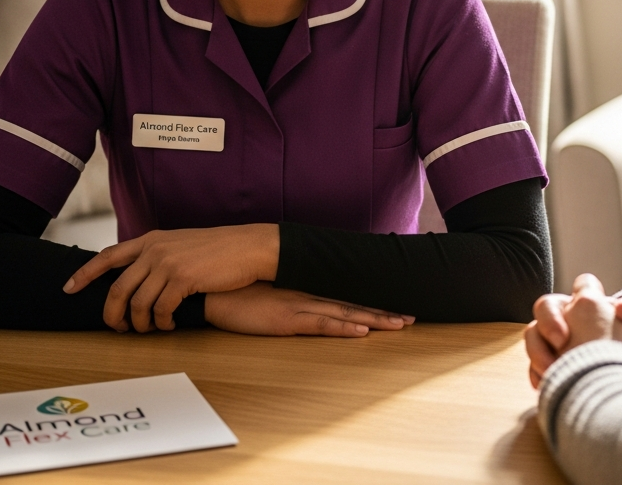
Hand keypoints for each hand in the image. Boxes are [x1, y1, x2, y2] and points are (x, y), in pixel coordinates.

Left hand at [63, 224, 279, 332]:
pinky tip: (171, 324)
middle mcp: (154, 249)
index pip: (107, 256)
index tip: (68, 288)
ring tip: (151, 329)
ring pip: (137, 304)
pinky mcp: (182, 279)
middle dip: (112, 314)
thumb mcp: (181, 243)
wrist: (248, 247)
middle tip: (117, 328)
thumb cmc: (219, 249)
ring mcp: (167, 263)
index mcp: (151, 239)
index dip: (84, 274)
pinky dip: (162, 323)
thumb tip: (139, 278)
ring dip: (140, 324)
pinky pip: (161, 310)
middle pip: (116, 289)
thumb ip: (158, 255)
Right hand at [204, 282, 412, 335]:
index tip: (394, 308)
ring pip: (344, 314)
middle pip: (352, 304)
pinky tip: (361, 332)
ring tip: (399, 324)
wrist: (210, 289)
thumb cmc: (235, 292)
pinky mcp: (285, 320)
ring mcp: (298, 307)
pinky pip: (320, 325)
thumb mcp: (266, 295)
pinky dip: (343, 328)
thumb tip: (300, 303)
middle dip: (382, 312)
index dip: (370, 304)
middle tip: (410, 318)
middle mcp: (306, 296)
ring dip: (373, 319)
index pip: (344, 297)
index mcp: (303, 290)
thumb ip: (285, 297)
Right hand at [524, 274, 621, 387]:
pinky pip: (534, 367)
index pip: (585, 286)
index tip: (611, 313)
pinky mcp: (549, 369)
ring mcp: (554, 344)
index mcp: (592, 306)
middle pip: (547, 306)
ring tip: (550, 373)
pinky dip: (538, 376)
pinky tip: (545, 386)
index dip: (587, 294)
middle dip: (551, 321)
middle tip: (561, 341)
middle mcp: (568, 319)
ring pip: (533, 336)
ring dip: (538, 352)